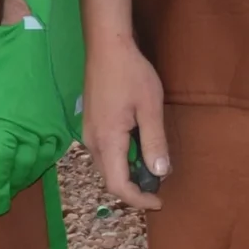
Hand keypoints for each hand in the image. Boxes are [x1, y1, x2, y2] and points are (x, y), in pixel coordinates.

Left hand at [0, 19, 72, 213]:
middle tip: (8, 198)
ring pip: (43, 160)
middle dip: (14, 186)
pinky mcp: (63, 116)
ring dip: (32, 175)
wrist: (32, 39)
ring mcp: (51, 126)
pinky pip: (59, 146)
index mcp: (8, 131)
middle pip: (24, 169)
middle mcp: (32, 134)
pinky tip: (45, 161)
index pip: (2, 169)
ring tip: (22, 184)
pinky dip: (50, 159)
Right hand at [83, 33, 168, 210]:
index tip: (159, 202)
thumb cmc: (131, 73)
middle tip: (159, 188)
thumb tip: (160, 173)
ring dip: (128, 174)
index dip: (139, 199)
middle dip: (134, 189)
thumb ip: (154, 142)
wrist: (107, 46)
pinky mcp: (90, 124)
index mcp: (107, 141)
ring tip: (152, 168)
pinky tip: (139, 149)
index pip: (119, 185)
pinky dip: (121, 160)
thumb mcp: (150, 107)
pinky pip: (104, 153)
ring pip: (107, 167)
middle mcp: (92, 142)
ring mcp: (88, 133)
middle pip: (110, 180)